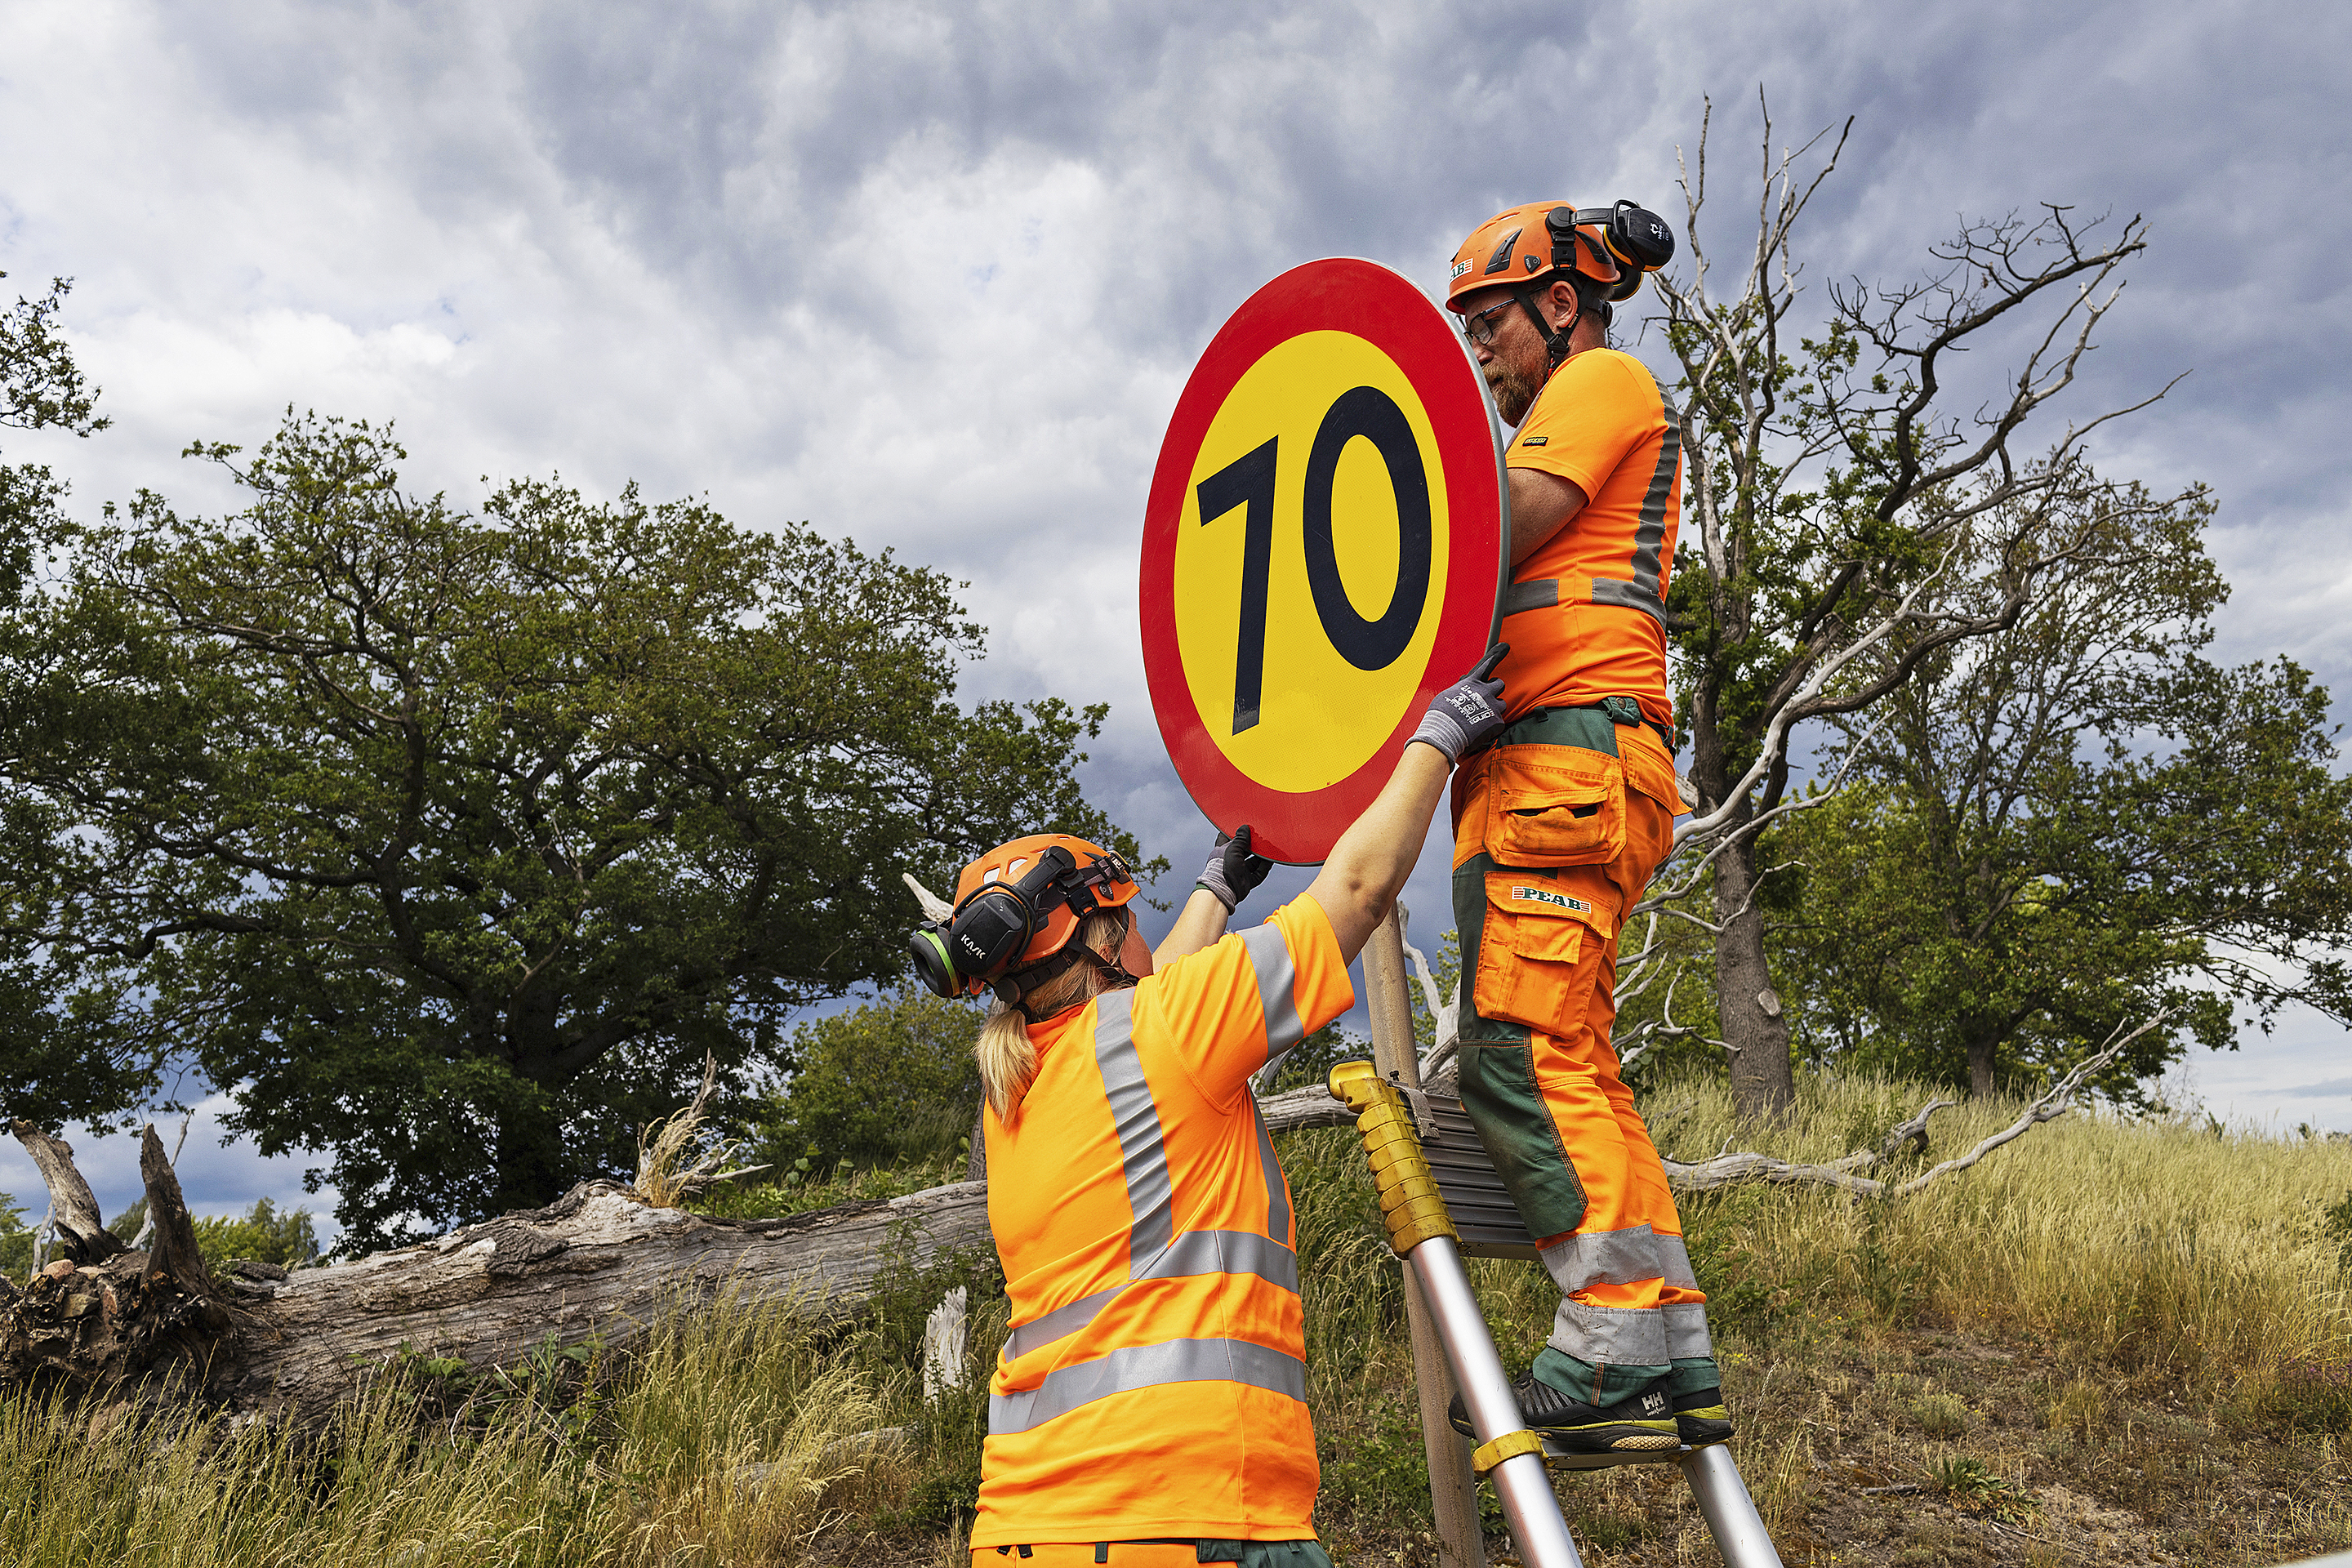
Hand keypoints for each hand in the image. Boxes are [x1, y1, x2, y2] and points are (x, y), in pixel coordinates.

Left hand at [1196, 824, 1271, 911]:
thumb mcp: (1232, 849)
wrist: (1223, 889)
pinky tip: (1270, 860)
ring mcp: (1239, 871)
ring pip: (1253, 861)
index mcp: (1222, 851)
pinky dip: (1265, 866)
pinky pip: (1259, 872)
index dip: (1235, 832)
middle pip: (1244, 850)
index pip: (1227, 838)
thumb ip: (1240, 839)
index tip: (1244, 827)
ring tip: (1268, 848)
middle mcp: (1231, 861)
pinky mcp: (1247, 881)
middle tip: (1260, 838)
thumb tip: (1245, 828)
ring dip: (1261, 856)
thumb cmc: (1221, 868)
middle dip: (1253, 845)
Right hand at [1408, 644, 1509, 763]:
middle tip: (1486, 698)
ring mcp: (1493, 706)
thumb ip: (1459, 692)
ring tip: (1482, 717)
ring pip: (1502, 704)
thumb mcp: (1446, 696)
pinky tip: (1482, 731)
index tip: (1505, 647)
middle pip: (1499, 684)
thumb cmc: (1441, 716)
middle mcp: (1485, 691)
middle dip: (1494, 690)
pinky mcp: (1497, 722)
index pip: (1486, 664)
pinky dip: (1493, 726)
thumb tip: (1459, 695)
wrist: (1445, 733)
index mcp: (1471, 683)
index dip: (1496, 655)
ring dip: (1494, 709)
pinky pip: (1500, 722)